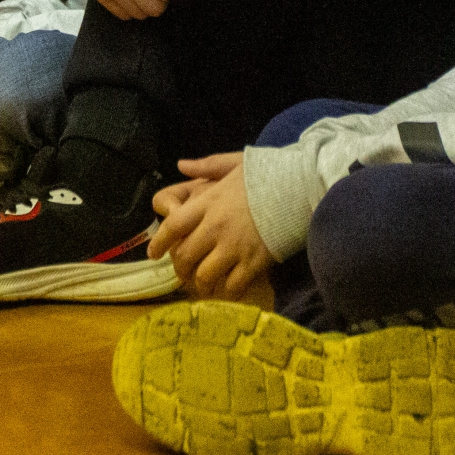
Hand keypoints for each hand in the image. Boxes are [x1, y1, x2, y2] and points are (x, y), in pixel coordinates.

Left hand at [149, 154, 273, 299]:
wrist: (301, 186)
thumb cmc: (269, 173)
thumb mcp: (236, 162)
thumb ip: (207, 165)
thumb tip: (181, 165)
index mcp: (209, 202)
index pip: (173, 225)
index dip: (160, 241)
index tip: (153, 253)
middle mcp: (216, 227)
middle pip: (185, 255)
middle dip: (180, 267)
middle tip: (183, 272)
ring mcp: (234, 247)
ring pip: (204, 275)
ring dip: (201, 283)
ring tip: (204, 285)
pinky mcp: (253, 262)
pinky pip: (232, 286)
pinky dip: (227, 291)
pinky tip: (229, 288)